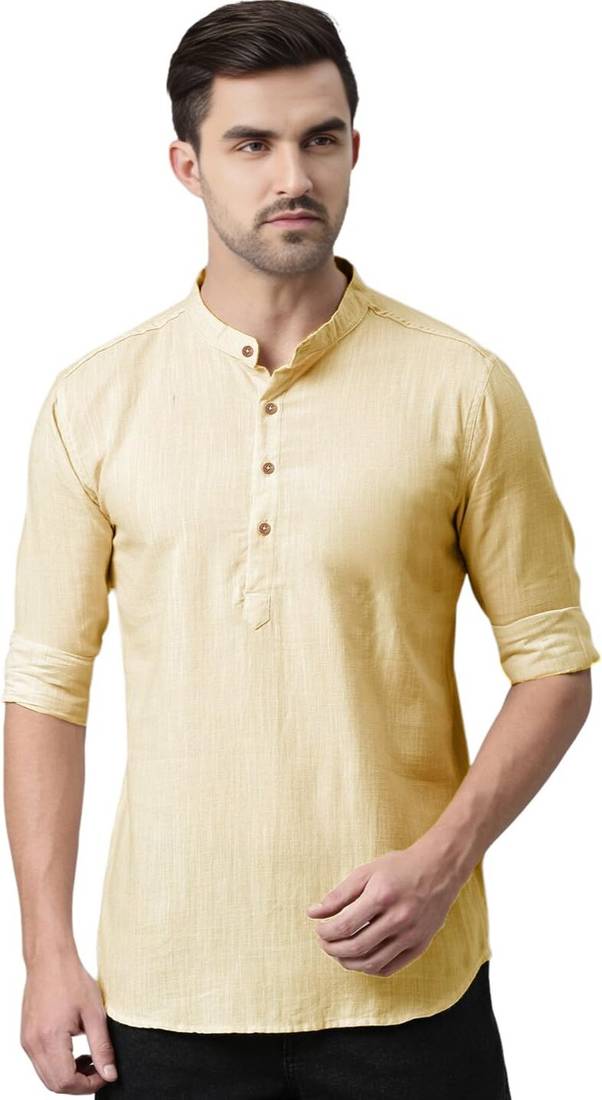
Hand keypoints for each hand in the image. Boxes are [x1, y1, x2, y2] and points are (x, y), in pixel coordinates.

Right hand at [20, 950, 117, 1092]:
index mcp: (49, 1039)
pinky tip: (75, 1052)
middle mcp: (33, 1044)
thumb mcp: (94, 1013)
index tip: (105, 1074)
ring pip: (47, 1076)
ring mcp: (27, 1041)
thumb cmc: (72, 980)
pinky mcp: (27, 1037)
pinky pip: (41, 1063)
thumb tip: (110, 1075)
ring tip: (89, 1059)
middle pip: (54, 1085)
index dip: (88, 1084)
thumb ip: (102, 1047)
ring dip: (68, 1076)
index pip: (66, 1082)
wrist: (49, 959)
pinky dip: (58, 1066)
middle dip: (79, 1084)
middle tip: (99, 1069)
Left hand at [305, 838, 465, 976]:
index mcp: (382, 896)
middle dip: (333, 949)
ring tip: (339, 952)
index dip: (326, 932)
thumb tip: (313, 913)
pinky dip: (369, 968)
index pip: (346, 925)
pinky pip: (389, 968)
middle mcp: (399, 918)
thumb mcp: (366, 872)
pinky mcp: (420, 945)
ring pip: (372, 963)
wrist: (439, 869)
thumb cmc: (399, 868)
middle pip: (357, 947)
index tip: (319, 930)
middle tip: (324, 943)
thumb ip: (339, 894)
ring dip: (348, 962)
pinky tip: (360, 958)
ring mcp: (412, 934)